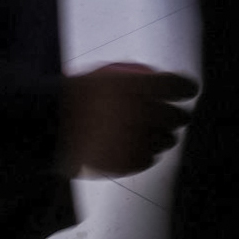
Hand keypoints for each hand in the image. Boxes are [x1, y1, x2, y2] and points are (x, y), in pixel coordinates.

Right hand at [62, 63, 197, 177]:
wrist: (48, 125)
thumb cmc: (74, 96)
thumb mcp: (102, 75)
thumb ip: (133, 79)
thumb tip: (160, 78)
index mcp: (136, 86)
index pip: (177, 85)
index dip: (187, 87)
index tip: (189, 90)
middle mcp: (140, 113)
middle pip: (176, 116)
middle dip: (181, 116)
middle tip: (177, 116)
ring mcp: (134, 139)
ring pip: (166, 140)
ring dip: (165, 137)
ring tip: (160, 135)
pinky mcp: (126, 162)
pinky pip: (148, 159)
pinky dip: (147, 154)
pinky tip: (143, 150)